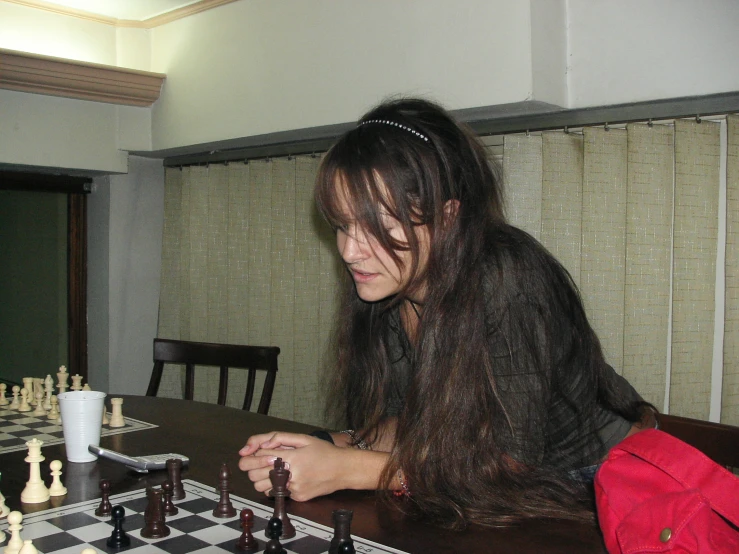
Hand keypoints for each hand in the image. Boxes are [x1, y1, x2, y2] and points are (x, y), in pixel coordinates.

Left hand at [238, 432, 369, 500]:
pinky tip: (289, 478)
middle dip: (253, 467)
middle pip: (255, 475)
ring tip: (273, 470)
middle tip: (260, 462)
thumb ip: (280, 438)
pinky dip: (278, 486)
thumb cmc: (324, 451)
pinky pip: (278, 493)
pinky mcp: (297, 497)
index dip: (251, 455)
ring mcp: (294, 488)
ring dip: (263, 479)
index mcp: (292, 456)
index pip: (259, 457)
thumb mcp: (304, 438)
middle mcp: (291, 474)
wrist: (344, 470)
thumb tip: (261, 444)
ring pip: (263, 487)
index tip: (251, 453)